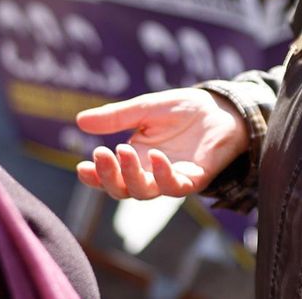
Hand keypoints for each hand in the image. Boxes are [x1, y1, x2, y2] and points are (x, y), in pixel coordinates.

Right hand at [75, 88, 249, 199]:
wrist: (220, 108)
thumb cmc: (182, 110)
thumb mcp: (144, 108)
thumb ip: (116, 117)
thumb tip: (80, 121)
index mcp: (136, 158)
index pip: (111, 176)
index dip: (95, 177)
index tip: (81, 168)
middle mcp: (151, 173)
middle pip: (123, 190)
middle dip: (108, 177)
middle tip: (100, 154)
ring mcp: (172, 178)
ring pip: (146, 192)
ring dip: (132, 175)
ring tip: (124, 151)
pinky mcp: (194, 178)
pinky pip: (176, 186)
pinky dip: (163, 174)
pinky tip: (156, 156)